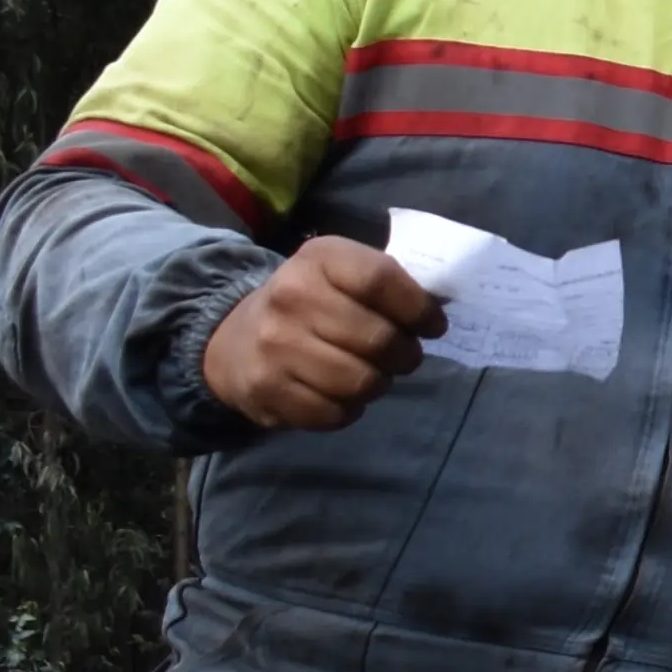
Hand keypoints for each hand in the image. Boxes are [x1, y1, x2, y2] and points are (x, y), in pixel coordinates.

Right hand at [198, 237, 436, 430]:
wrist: (235, 338)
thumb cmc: (311, 303)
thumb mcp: (343, 273)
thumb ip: (388, 284)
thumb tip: (437, 313)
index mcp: (319, 258)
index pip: (381, 280)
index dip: (418, 309)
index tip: (433, 325)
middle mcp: (291, 296)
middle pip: (378, 338)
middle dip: (405, 355)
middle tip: (401, 357)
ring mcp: (275, 345)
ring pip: (361, 381)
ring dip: (377, 384)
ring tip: (369, 374)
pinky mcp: (267, 388)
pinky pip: (334, 413)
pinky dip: (348, 409)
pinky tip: (339, 393)